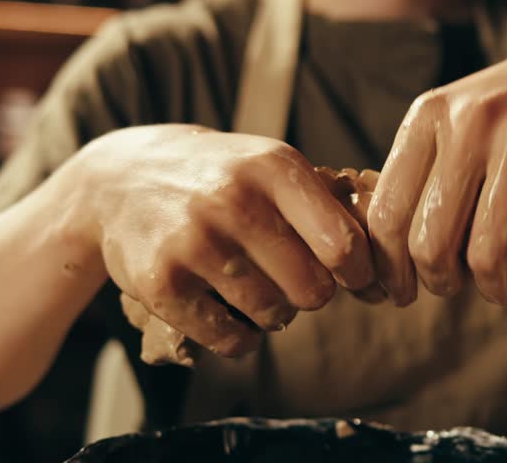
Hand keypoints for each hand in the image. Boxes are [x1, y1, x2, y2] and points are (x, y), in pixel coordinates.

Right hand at [73, 126, 373, 356]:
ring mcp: (193, 243)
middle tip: (293, 279)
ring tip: (256, 287)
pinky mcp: (160, 284)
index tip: (350, 276)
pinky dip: (240, 337)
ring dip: (274, 313)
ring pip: (274, 316)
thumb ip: (326, 207)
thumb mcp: (271, 166)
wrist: (122, 178)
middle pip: (313, 290)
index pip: (343, 244)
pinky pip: (231, 340)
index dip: (357, 272)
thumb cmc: (220, 177)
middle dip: (311, 293)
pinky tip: (230, 310)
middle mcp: (234, 201)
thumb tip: (385, 271)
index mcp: (274, 167)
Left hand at [368, 34, 506, 304]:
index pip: (386, 216)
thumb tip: (385, 265)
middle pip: (430, 246)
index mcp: (431, 115)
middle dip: (442, 284)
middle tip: (460, 286)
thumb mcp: (458, 126)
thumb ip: (420, 179)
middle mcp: (474, 119)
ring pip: (487, 256)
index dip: (391, 271)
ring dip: (498, 289)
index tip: (404, 293)